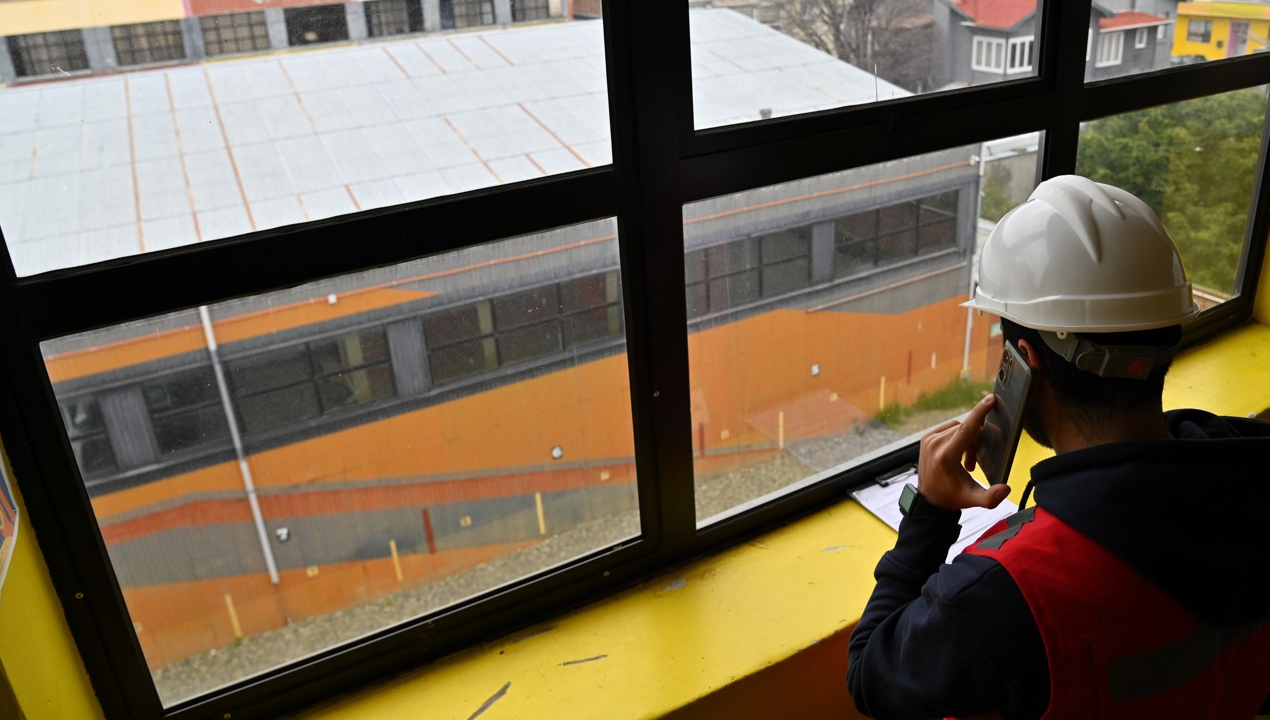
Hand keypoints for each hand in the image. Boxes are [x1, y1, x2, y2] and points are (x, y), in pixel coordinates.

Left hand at [917, 395, 1011, 511]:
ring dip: (968, 441)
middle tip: (974, 464)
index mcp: (945, 456)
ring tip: (966, 462)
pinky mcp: (927, 437)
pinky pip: (950, 428)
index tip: (990, 399)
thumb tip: (1006, 488)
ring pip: (959, 428)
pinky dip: (959, 437)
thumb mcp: (973, 499)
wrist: (929, 500)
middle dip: (976, 443)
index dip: (979, 413)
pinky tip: (958, 454)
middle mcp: (934, 444)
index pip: (966, 429)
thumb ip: (991, 497)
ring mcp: (928, 439)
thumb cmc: (952, 497)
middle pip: (966, 430)